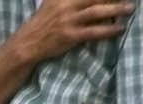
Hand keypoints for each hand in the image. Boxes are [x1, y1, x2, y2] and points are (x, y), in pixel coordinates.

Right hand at [15, 0, 134, 62]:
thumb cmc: (40, 25)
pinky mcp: (70, 36)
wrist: (27, 45)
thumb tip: (84, 0)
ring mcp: (68, 21)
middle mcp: (67, 5)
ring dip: (116, 10)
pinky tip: (118, 29)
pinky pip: (93, 32)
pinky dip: (108, 30)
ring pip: (97, 12)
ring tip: (130, 9)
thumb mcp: (51, 2)